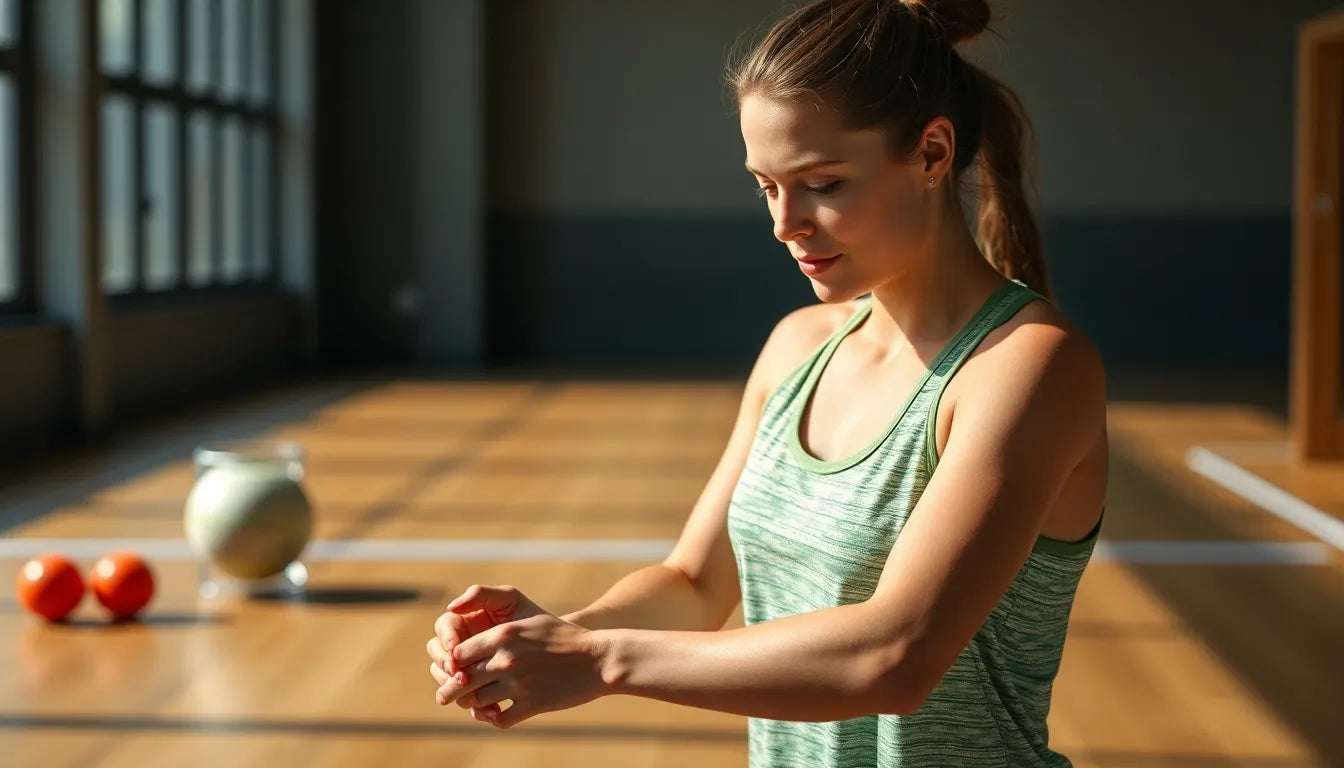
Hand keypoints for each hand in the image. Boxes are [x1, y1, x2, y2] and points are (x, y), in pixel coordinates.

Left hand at [429, 585, 607, 728]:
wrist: (597, 658)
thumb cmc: (560, 634)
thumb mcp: (527, 612)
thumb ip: (492, 613)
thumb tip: (456, 616)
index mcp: (503, 634)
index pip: (458, 654)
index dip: (451, 664)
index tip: (454, 669)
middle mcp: (507, 659)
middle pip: (462, 681)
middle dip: (452, 690)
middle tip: (447, 695)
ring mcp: (519, 683)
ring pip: (477, 702)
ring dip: (473, 706)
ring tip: (473, 705)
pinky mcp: (532, 704)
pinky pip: (499, 719)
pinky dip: (493, 719)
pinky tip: (496, 713)